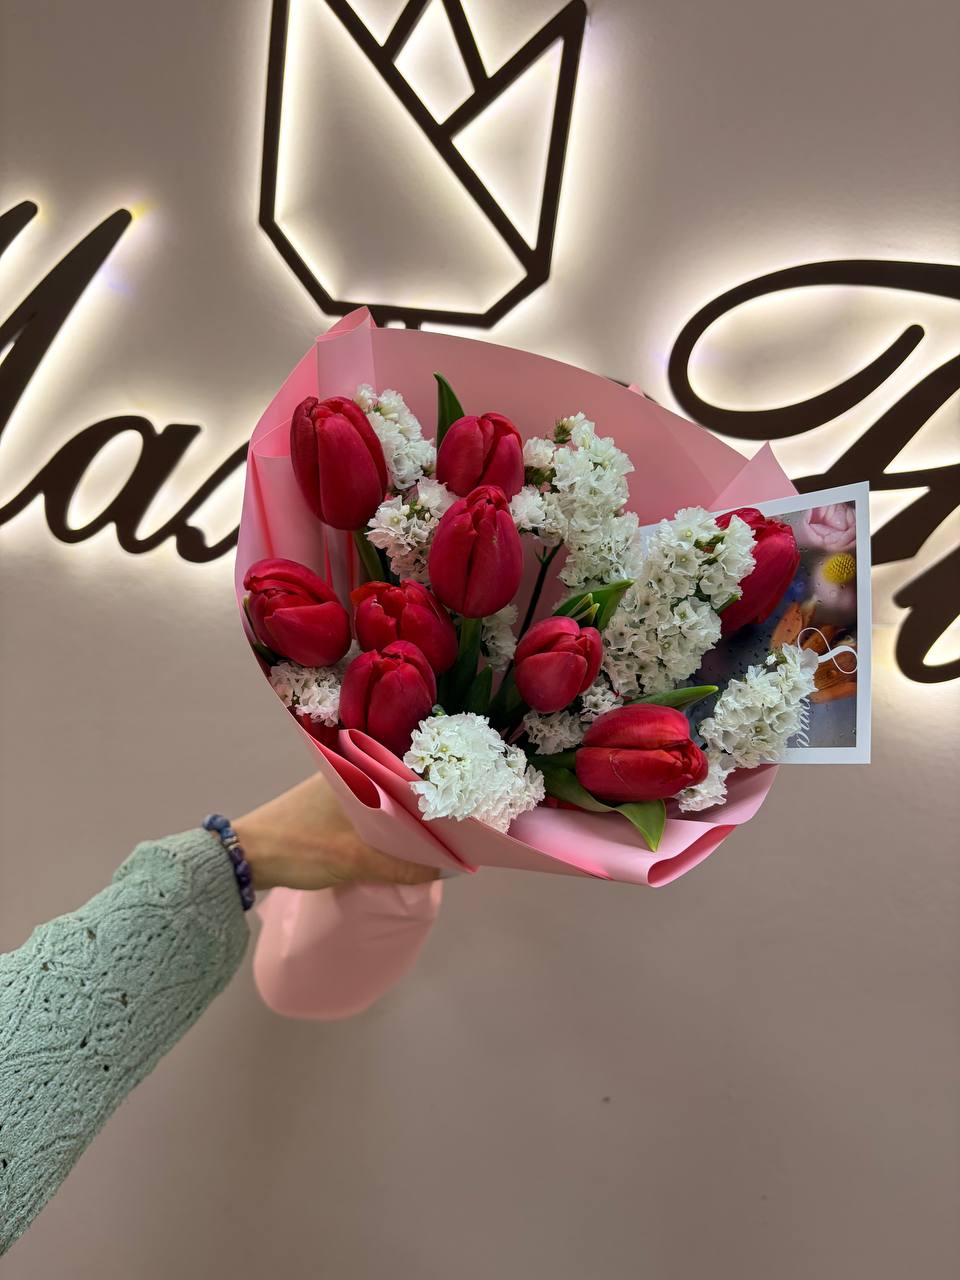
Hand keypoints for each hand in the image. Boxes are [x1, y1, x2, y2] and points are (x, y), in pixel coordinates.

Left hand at [232, 775, 437, 891]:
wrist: (244, 859)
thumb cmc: (297, 846)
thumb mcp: (351, 859)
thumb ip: (397, 866)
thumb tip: (440, 869)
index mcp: (353, 769)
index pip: (404, 769)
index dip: (433, 786)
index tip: (459, 803)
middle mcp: (347, 773)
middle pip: (396, 788)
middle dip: (421, 808)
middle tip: (453, 826)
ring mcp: (336, 792)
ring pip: (382, 804)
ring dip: (402, 821)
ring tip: (433, 837)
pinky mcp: (328, 811)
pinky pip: (368, 816)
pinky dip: (383, 829)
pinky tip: (399, 844)